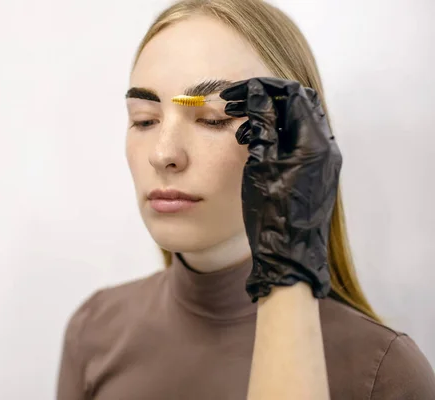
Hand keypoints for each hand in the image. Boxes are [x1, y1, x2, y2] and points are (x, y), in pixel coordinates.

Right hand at [220, 77, 341, 301]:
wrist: (288, 256)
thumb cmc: (273, 214)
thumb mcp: (262, 164)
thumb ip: (263, 125)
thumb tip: (258, 93)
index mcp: (314, 142)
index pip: (292, 94)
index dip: (262, 87)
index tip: (235, 92)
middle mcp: (325, 148)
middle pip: (299, 104)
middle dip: (266, 99)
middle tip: (235, 104)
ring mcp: (322, 161)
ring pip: (298, 122)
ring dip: (270, 117)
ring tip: (240, 128)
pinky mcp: (316, 173)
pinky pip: (298, 141)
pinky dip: (277, 134)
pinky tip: (254, 144)